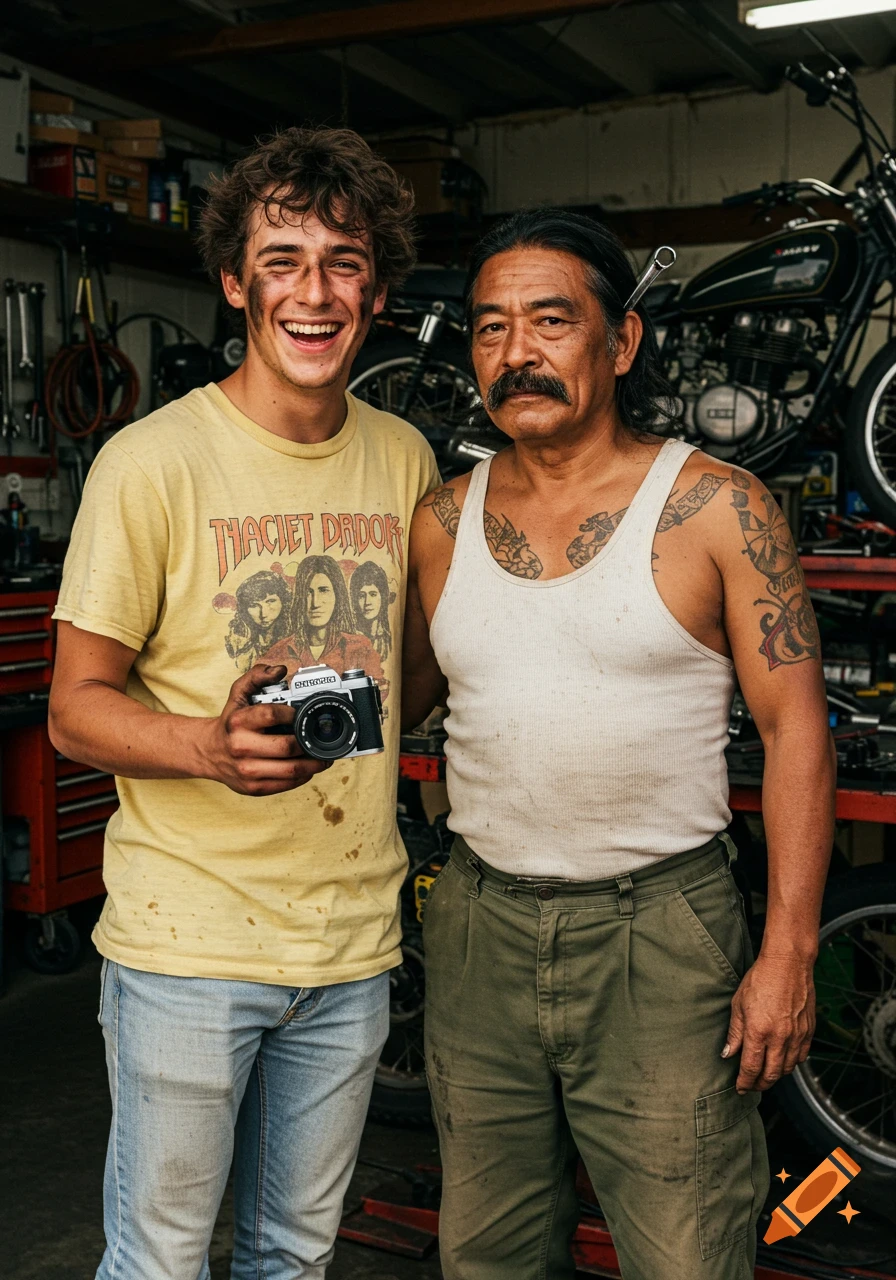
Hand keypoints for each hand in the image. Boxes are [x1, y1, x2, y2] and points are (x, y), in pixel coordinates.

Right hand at [199, 663, 330, 795]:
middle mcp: (241, 747)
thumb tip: (280, 670)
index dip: (292, 713)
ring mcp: (247, 770)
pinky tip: (308, 768)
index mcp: (238, 722)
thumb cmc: (231, 722)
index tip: (300, 713)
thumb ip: (257, 676)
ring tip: (323, 757)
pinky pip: (287, 784)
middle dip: (309, 742)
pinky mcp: (254, 788)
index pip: (272, 714)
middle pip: (287, 747)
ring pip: (292, 770)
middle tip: (321, 738)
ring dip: (314, 764)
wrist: (209, 752)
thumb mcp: (238, 694)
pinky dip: (303, 776)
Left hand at [722, 951, 815, 1093]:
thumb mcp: (738, 1004)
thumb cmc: (760, 979)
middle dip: (760, 1084)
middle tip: (752, 1085)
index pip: (751, 1068)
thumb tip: (728, 1053)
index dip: (745, 1082)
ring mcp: (796, 1035)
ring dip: (775, 1076)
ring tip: (765, 1074)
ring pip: (787, 1068)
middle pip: (771, 1074)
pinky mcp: (808, 1031)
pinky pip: (801, 1057)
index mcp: (758, 1031)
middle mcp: (779, 1037)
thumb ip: (735, 1032)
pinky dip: (791, 1063)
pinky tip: (783, 1060)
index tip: (740, 1087)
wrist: (788, 964)